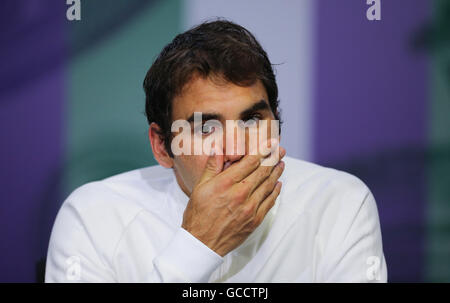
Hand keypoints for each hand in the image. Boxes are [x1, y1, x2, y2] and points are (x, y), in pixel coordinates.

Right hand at [181, 140, 285, 256]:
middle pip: (262, 171)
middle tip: (280, 150)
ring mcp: (249, 208)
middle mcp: (240, 194)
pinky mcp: (254, 220)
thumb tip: (218, 148)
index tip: (270, 143)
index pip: (249, 162)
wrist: (202, 243)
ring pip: (268, 185)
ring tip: (281, 163)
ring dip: (276, 172)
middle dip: (273, 158)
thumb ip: (211, 166)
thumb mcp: (199, 187)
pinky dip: (275, 192)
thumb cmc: (198, 214)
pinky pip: (269, 202)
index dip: (262, 150)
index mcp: (226, 184)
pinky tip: (278, 184)